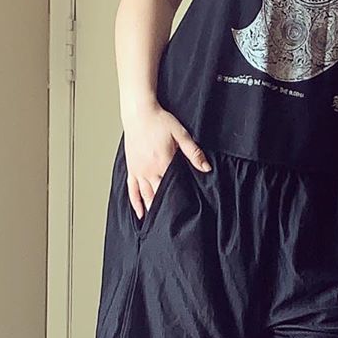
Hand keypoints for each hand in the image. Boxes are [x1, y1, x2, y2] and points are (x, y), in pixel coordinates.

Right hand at [121, 104, 210, 221]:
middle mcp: (150, 170)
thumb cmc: (159, 121)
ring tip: (158, 224)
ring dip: (152, 209)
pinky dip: (135, 203)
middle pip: (159, 195)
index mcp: (164, 163)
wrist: (139, 113)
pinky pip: (132, 190)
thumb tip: (206, 167)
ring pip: (145, 195)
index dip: (180, 199)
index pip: (174, 186)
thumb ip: (194, 152)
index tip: (186, 212)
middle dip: (166, 209)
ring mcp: (139, 170)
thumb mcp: (181, 134)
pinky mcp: (132, 168)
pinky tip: (140, 213)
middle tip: (173, 224)